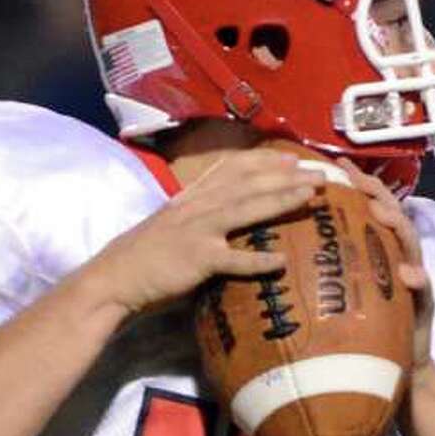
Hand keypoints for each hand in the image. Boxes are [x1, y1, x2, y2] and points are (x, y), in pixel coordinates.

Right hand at [93, 148, 322, 317]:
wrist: (116, 277)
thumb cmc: (146, 254)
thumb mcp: (172, 222)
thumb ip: (200, 213)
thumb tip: (229, 214)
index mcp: (192, 197)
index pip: (232, 168)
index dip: (264, 161)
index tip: (290, 158)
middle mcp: (197, 207)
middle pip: (247, 184)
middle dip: (285, 176)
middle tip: (319, 174)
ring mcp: (197, 231)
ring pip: (245, 210)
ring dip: (280, 201)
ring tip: (310, 196)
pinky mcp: (196, 259)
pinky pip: (232, 260)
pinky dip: (257, 261)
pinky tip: (281, 262)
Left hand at [340, 161, 434, 435]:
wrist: (396, 368)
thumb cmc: (361, 327)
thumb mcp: (338, 292)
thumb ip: (322, 269)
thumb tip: (279, 247)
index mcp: (374, 250)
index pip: (363, 209)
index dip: (352, 185)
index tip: (333, 164)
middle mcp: (396, 257)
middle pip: (390, 216)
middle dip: (376, 195)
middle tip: (359, 181)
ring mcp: (413, 278)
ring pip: (409, 244)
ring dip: (397, 226)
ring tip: (383, 213)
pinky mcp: (424, 305)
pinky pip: (424, 290)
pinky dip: (418, 280)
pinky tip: (410, 276)